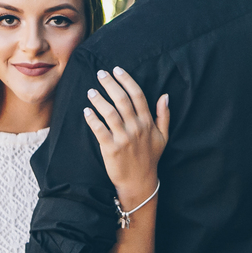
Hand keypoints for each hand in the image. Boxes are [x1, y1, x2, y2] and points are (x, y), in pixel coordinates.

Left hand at [83, 67, 168, 205]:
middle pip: (122, 100)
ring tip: (91, 91)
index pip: (137, 95)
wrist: (139, 182)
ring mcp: (124, 138)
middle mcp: (136, 128)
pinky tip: (86, 111)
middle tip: (100, 73)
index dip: (126, 80)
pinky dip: (92, 119)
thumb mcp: (163, 137)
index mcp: (147, 123)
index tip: (116, 69)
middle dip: (110, 84)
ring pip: (109, 113)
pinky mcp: (111, 148)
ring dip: (99, 99)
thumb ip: (163, 115)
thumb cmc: (150, 158)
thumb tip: (165, 95)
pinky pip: (99, 130)